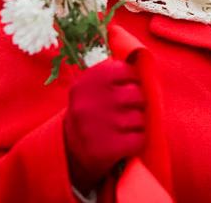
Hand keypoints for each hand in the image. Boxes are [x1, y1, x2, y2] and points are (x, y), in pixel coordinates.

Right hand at [64, 59, 145, 193]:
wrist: (70, 149)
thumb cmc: (91, 110)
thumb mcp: (91, 86)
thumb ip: (112, 71)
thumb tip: (139, 60)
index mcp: (87, 81)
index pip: (127, 71)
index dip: (132, 80)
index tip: (127, 87)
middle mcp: (90, 102)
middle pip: (137, 95)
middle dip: (136, 104)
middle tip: (125, 111)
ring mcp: (98, 126)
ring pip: (140, 118)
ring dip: (136, 124)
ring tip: (122, 128)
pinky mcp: (106, 149)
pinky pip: (139, 139)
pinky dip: (136, 142)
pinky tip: (123, 142)